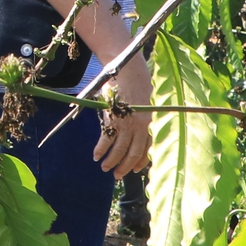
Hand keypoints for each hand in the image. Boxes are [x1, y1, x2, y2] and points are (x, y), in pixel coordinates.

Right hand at [92, 56, 152, 178]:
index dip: (140, 161)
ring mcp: (127, 124)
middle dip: (124, 167)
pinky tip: (96, 155)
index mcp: (149, 123)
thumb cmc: (137, 85)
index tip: (135, 170)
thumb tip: (137, 133)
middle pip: (132, 153)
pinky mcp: (114, 120)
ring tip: (104, 167)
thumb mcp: (145, 103)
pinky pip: (106, 140)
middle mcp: (140, 126)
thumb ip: (144, 118)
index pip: (146, 149)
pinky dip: (100, 149)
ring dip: (111, 161)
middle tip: (116, 175)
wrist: (128, 70)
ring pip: (119, 150)